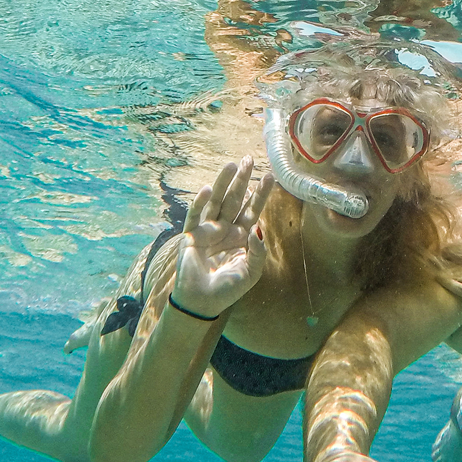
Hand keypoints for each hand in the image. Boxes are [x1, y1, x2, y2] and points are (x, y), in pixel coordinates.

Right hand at [172, 157, 274, 316]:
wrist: (203, 302)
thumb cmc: (228, 288)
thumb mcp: (252, 271)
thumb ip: (258, 251)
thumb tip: (258, 227)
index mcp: (242, 235)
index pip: (253, 210)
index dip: (261, 194)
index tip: (270, 176)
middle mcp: (225, 228)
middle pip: (236, 199)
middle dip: (243, 179)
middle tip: (248, 159)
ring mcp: (208, 230)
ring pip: (217, 202)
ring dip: (223, 184)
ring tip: (231, 165)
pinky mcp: (191, 235)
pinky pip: (195, 216)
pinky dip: (200, 203)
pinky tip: (208, 190)